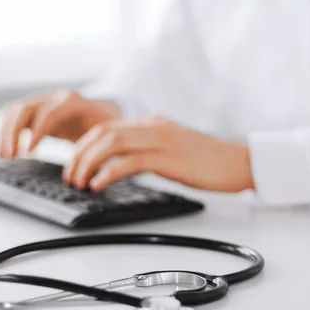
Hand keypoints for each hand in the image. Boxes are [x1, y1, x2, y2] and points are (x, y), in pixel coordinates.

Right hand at [0, 90, 119, 157]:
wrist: (100, 113)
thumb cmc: (104, 126)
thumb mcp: (106, 132)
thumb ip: (102, 145)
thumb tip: (99, 170)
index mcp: (72, 102)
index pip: (50, 112)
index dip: (38, 130)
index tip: (29, 150)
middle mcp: (53, 98)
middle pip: (26, 108)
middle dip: (14, 131)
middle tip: (9, 155)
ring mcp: (41, 103)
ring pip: (15, 112)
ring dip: (5, 133)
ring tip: (1, 156)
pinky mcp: (33, 112)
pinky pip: (14, 119)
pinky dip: (5, 134)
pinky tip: (1, 151)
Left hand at [63, 116, 255, 192]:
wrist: (240, 162)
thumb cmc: (209, 161)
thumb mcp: (172, 149)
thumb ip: (148, 150)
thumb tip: (123, 164)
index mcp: (151, 123)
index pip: (106, 128)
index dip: (83, 146)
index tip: (73, 165)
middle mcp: (152, 127)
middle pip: (102, 133)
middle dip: (79, 154)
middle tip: (69, 177)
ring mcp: (160, 140)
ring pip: (111, 143)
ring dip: (88, 163)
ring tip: (78, 183)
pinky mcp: (168, 158)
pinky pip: (129, 162)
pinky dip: (108, 173)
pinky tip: (98, 185)